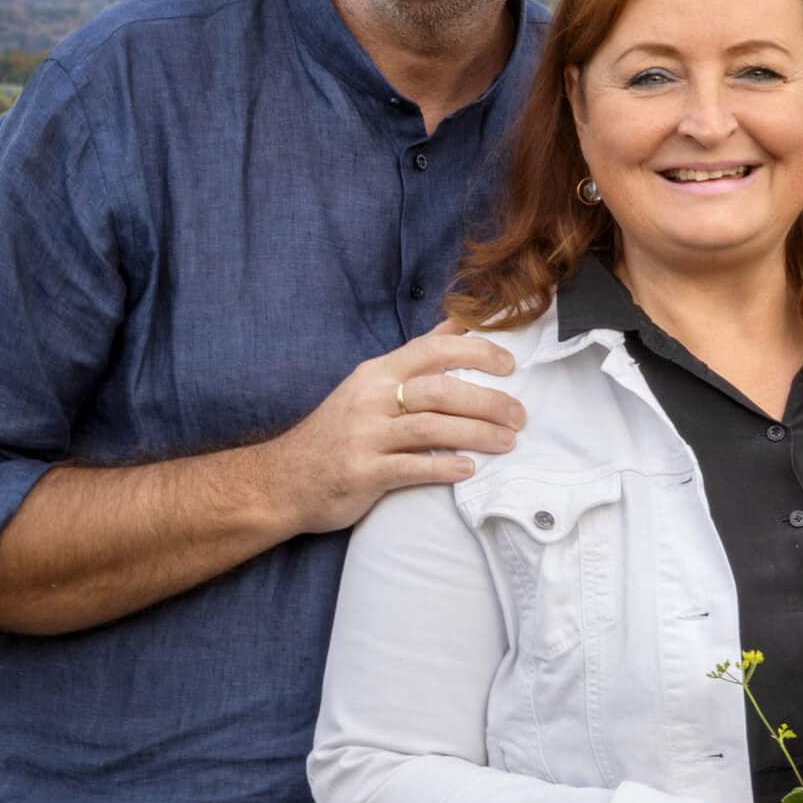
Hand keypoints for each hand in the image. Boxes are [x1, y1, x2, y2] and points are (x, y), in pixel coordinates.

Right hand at [259, 320, 524, 534]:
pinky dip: (444, 467)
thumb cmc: (339, 430)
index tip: (510, 365)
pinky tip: (469, 469)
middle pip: (440, 390)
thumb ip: (415, 357)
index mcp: (377, 373)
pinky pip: (411, 468)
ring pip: (431, 428)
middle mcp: (371, 399)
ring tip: (508, 442)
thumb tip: (458, 323)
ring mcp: (365, 436)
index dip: (477, 352)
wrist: (283, 479)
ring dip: (477, 434)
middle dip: (487, 401)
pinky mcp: (362, 473)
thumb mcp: (370, 385)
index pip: (433, 350)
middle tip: (519, 415)